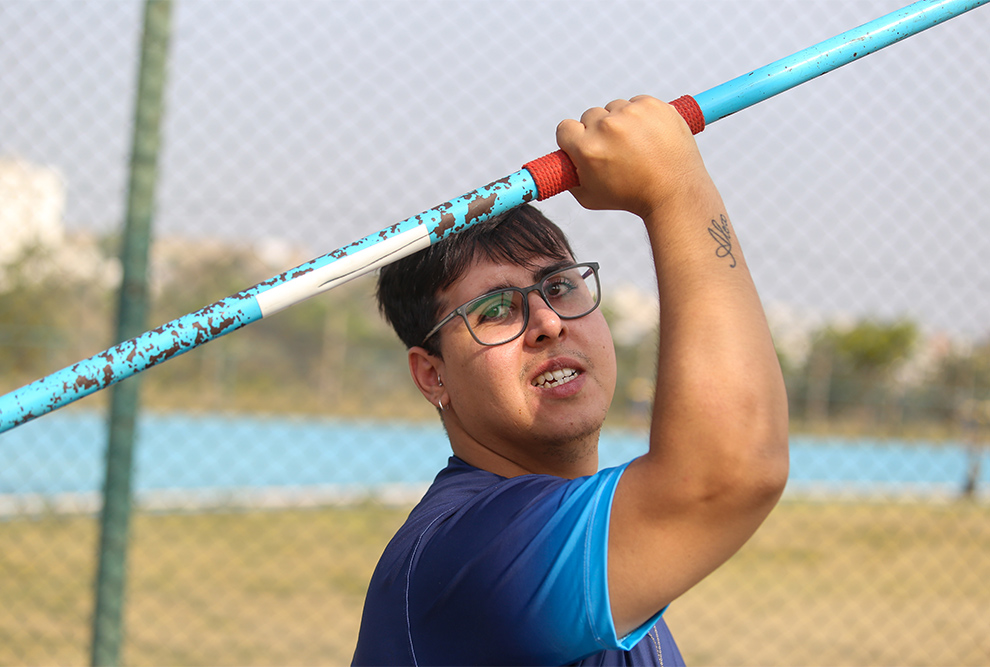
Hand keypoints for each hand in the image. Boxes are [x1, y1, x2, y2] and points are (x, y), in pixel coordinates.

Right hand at [555, 95, 710, 219]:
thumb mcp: (589, 196)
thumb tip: (559, 163)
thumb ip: (569, 177)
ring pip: (615, 108)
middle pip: (590, 116)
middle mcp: (606, 126)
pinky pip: (637, 102)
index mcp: (587, 148)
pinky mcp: (653, 105)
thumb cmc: (630, 197)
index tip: (583, 146)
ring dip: (621, 122)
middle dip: (598, 130)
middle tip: (615, 150)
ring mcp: (632, 113)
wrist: (674, 192)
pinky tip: (649, 136)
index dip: (573, 139)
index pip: (565, 128)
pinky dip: (641, 115)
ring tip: (636, 145)